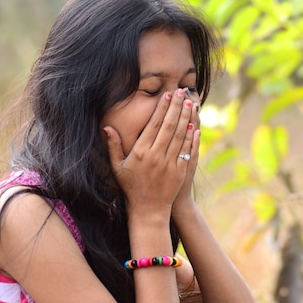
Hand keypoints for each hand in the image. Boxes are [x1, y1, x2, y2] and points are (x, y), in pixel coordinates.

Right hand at [103, 90, 195, 218]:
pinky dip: (192, 137)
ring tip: (192, 103)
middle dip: (177, 107)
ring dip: (187, 118)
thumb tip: (107, 128)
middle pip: (170, 126)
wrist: (148, 209)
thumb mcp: (117, 167)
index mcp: (141, 152)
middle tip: (183, 92)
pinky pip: (188, 150)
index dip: (162, 108)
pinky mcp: (180, 172)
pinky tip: (195, 125)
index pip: (154, 125)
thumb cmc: (131, 186)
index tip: (168, 95)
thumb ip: (112, 146)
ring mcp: (169, 164)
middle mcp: (156, 156)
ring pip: (181, 136)